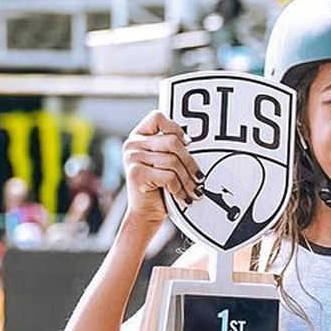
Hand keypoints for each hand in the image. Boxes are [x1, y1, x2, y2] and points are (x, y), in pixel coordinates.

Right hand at [122, 111, 202, 225]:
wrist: (146, 213)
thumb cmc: (159, 186)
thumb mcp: (164, 162)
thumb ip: (171, 147)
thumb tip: (193, 141)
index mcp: (138, 136)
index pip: (157, 117)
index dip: (176, 128)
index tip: (188, 143)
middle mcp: (132, 144)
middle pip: (172, 142)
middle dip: (190, 162)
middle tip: (199, 177)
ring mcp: (132, 158)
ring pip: (173, 161)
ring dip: (187, 180)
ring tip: (193, 190)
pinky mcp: (136, 174)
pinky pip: (168, 176)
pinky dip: (179, 188)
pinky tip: (183, 197)